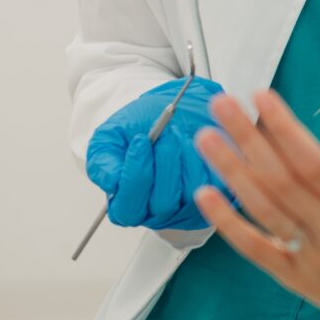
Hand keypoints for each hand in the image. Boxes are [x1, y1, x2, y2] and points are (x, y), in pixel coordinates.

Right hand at [83, 77, 224, 229]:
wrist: (177, 108)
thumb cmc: (143, 125)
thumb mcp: (113, 135)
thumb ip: (103, 158)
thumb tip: (110, 182)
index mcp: (128, 203)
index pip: (128, 208)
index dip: (135, 175)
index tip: (140, 141)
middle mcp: (158, 211)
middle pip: (162, 203)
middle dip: (163, 163)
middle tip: (165, 133)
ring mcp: (188, 205)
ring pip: (190, 192)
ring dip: (185, 157)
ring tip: (181, 131)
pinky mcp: (217, 193)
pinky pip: (216, 182)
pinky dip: (208, 157)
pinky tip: (202, 138)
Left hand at [190, 91, 319, 319]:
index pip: (313, 161)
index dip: (283, 127)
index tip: (261, 96)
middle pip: (280, 179)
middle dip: (247, 138)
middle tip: (221, 104)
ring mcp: (311, 258)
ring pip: (263, 208)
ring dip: (231, 171)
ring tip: (207, 137)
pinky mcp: (296, 279)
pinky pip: (256, 250)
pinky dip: (228, 224)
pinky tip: (206, 196)